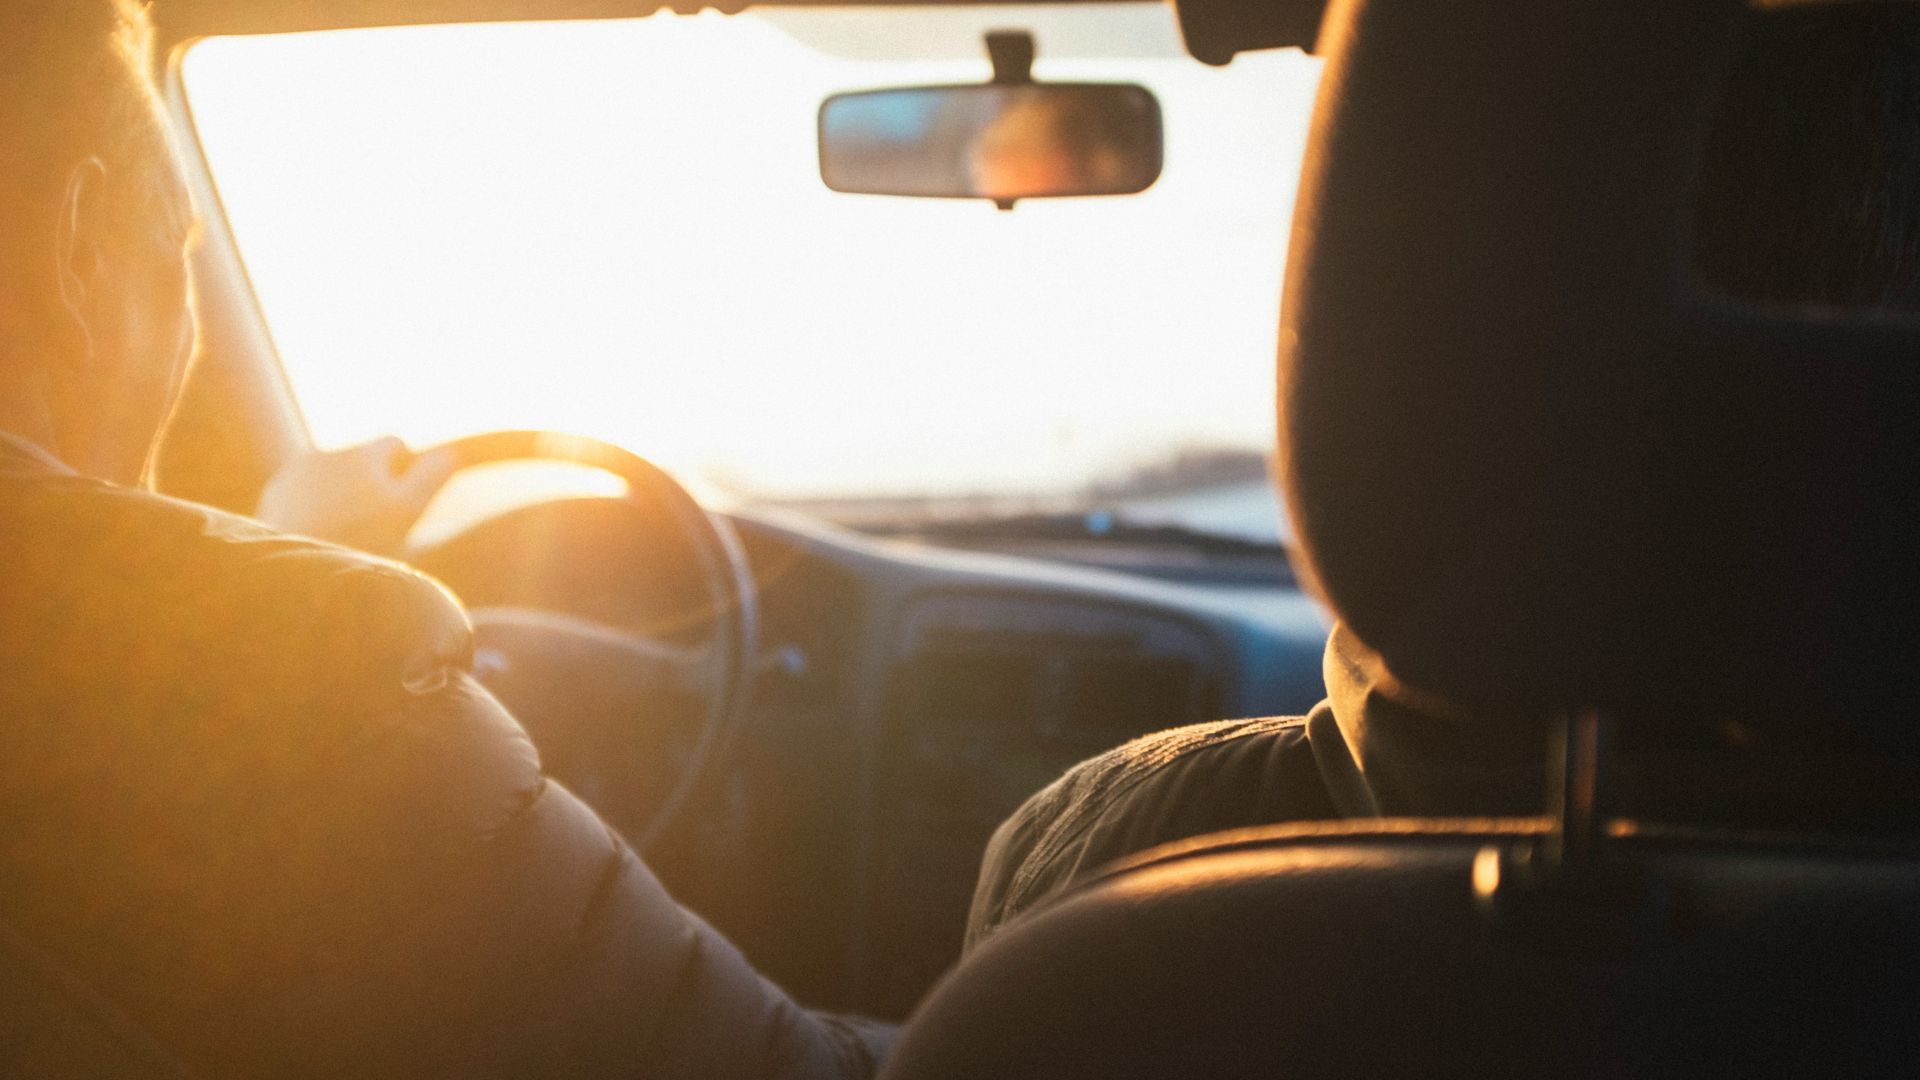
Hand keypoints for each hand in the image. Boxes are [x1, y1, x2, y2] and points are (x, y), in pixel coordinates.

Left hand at [254, 437, 458, 556]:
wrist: (292, 572)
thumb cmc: (356, 543)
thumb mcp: (406, 511)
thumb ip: (430, 476)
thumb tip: (451, 452)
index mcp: (363, 455)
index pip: (393, 443)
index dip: (404, 470)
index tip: (402, 500)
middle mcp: (326, 454)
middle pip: (360, 459)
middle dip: (368, 482)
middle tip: (374, 525)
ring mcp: (295, 473)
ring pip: (329, 476)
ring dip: (339, 495)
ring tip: (343, 535)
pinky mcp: (273, 495)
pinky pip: (301, 492)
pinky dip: (311, 508)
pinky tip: (315, 537)